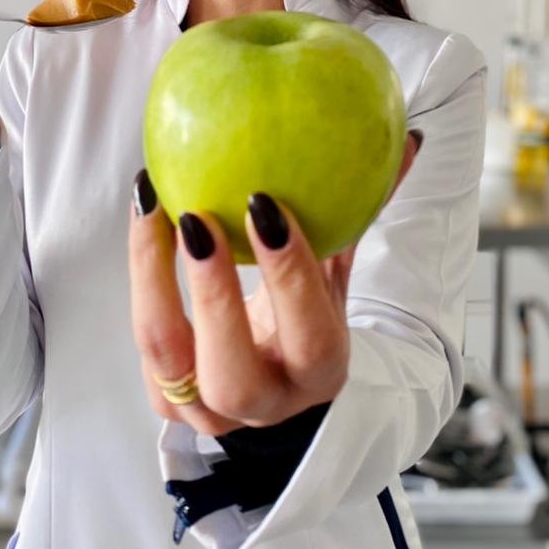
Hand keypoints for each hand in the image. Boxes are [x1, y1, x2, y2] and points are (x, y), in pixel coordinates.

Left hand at [128, 130, 422, 436]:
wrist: (272, 383)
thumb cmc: (305, 316)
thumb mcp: (338, 274)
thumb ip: (363, 213)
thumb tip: (408, 141)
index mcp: (318, 373)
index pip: (308, 337)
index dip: (288, 278)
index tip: (266, 207)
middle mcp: (262, 402)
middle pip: (232, 373)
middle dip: (212, 296)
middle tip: (197, 217)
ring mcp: (205, 408)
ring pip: (167, 355)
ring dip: (153, 276)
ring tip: (153, 202)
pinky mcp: (162, 396)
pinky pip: (144, 337)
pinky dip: (140, 273)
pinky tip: (145, 208)